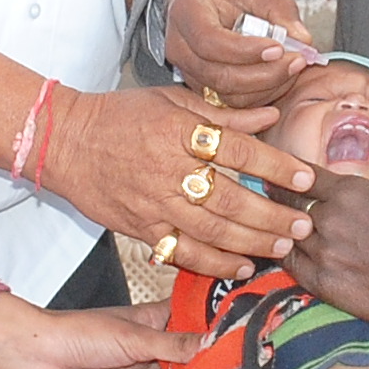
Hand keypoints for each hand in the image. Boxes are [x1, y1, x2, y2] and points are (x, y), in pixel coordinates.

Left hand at [0, 294, 203, 368]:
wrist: (38, 356)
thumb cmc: (82, 332)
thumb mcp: (132, 337)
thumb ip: (172, 344)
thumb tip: (213, 344)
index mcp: (151, 319)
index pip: (190, 317)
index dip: (215, 322)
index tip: (247, 328)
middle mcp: (148, 344)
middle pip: (186, 352)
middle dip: (209, 361)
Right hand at [43, 83, 311, 278]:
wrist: (63, 141)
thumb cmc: (120, 115)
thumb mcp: (171, 101)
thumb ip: (223, 114)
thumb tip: (270, 115)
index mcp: (179, 131)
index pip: (238, 150)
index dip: (275, 166)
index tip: (305, 179)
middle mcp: (168, 170)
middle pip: (230, 198)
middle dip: (272, 215)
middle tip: (303, 225)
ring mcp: (153, 203)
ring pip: (211, 230)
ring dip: (252, 242)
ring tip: (283, 247)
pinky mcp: (140, 228)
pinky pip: (182, 252)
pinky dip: (214, 263)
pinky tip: (241, 267)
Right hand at [159, 0, 311, 107]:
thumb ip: (281, 12)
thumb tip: (303, 41)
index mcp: (187, 13)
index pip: (211, 41)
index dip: (247, 50)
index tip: (279, 47)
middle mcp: (179, 46)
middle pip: (219, 75)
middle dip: (265, 74)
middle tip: (297, 61)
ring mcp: (187, 71)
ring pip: (226, 95)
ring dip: (266, 88)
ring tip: (292, 68)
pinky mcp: (200, 88)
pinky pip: (230, 102)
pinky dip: (260, 95)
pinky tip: (279, 79)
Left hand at [283, 159, 368, 326]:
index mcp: (349, 192)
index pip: (307, 176)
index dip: (291, 173)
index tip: (281, 173)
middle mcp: (329, 218)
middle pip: (290, 202)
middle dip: (278, 195)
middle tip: (267, 191)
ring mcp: (321, 251)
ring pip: (286, 232)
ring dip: (279, 226)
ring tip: (269, 221)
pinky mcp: (320, 280)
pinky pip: (289, 262)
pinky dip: (282, 253)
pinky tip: (279, 249)